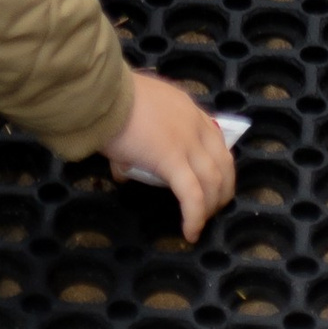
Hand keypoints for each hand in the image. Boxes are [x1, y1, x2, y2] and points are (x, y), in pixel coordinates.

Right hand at [99, 71, 237, 241]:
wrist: (103, 94)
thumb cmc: (113, 100)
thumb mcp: (135, 113)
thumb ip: (137, 139)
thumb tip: (124, 171)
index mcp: (187, 109)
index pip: (216, 140)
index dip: (219, 165)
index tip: (212, 183)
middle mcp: (194, 124)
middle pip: (224, 163)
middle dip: (222, 191)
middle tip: (211, 209)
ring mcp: (186, 142)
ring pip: (213, 181)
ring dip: (211, 207)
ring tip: (200, 224)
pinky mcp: (172, 160)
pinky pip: (192, 195)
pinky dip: (195, 217)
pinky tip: (189, 233)